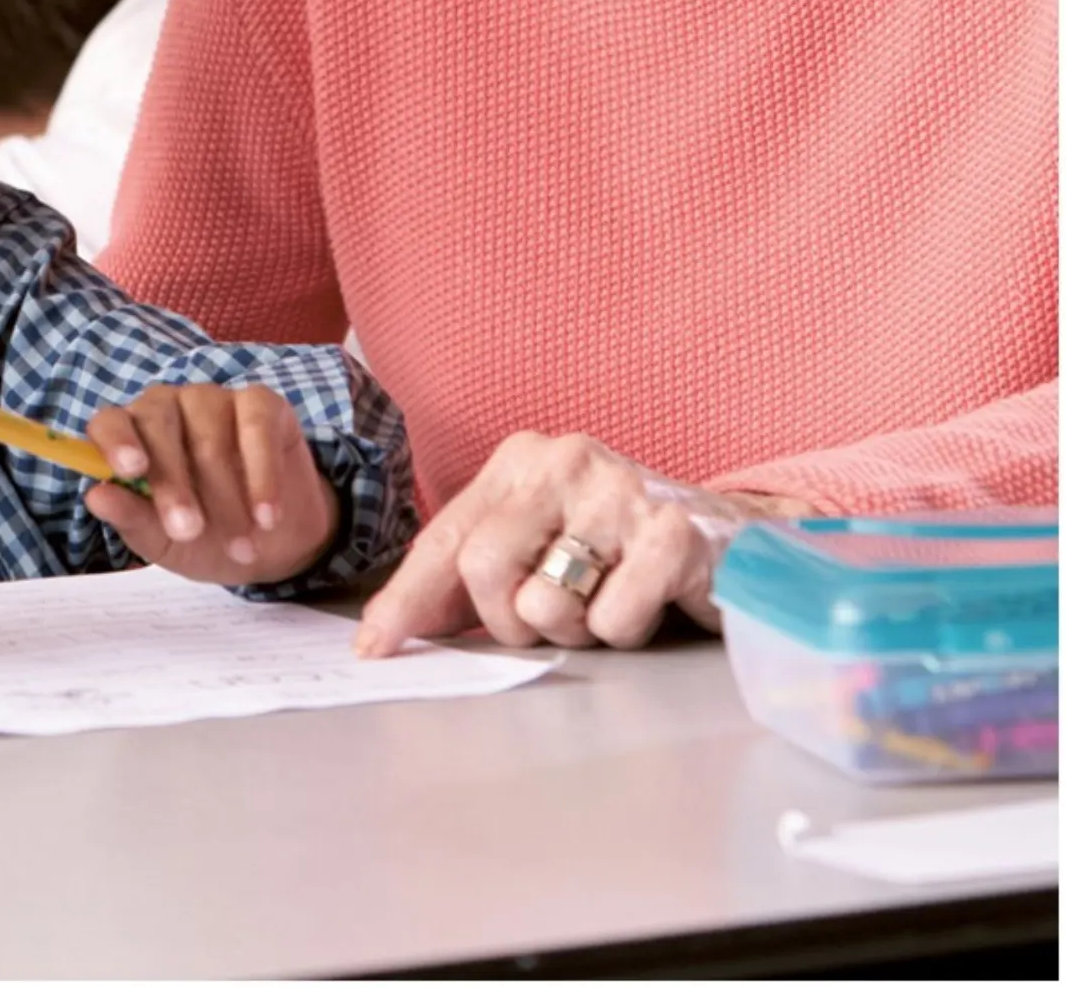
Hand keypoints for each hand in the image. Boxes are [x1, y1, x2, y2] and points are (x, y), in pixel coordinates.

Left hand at [82, 382, 338, 584]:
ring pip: (210, 436)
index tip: (131, 470)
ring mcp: (214, 399)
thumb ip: (132, 518)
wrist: (274, 544)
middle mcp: (167, 407)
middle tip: (189, 531)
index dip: (116, 442)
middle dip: (174, 485)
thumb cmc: (205, 538)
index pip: (109, 423)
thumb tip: (95, 498)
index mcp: (131, 434)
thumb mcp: (164, 541)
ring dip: (226, 498)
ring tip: (242, 547)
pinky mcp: (261, 404)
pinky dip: (263, 475)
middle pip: (159, 426)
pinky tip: (267, 516)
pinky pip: (256, 427)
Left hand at [351, 431, 797, 655]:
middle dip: (510, 621)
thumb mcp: (539, 549)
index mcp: (520, 462)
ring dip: (575, 628)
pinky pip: (614, 619)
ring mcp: (621, 491)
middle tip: (553, 620)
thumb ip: (468, 580)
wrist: (735, 537)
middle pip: (483, 567)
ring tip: (606, 601)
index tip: (375, 648)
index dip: (406, 599)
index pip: (444, 538)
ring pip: (546, 600)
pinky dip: (626, 630)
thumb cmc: (620, 550)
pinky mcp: (675, 532)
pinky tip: (651, 601)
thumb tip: (388, 632)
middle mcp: (564, 461)